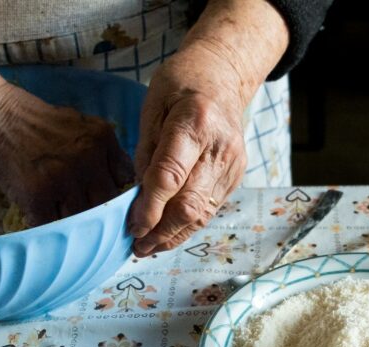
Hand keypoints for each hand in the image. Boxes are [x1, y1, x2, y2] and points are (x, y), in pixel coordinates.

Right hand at [0, 21, 132, 225]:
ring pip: (83, 218)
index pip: (125, 180)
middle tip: (97, 232)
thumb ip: (100, 151)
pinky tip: (46, 228)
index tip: (114, 210)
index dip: (119, 198)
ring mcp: (63, 177)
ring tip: (72, 234)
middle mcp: (88, 157)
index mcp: (102, 138)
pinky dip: (51, 231)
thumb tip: (119, 184)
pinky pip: (53, 226)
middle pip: (108, 203)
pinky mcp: (38, 195)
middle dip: (102, 218)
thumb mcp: (76, 124)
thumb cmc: (29, 121)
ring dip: (77, 229)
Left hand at [128, 43, 247, 256]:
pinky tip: (166, 235)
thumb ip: (146, 152)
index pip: (170, 176)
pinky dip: (186, 227)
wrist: (224, 77)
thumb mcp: (152, 106)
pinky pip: (209, 210)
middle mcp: (220, 148)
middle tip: (136, 246)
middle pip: (189, 204)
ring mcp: (232, 165)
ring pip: (201, 215)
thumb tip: (138, 197)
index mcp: (195, 122)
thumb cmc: (181, 86)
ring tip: (148, 248)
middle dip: (160, 231)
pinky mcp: (235, 177)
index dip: (150, 208)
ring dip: (173, 236)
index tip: (132, 227)